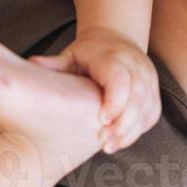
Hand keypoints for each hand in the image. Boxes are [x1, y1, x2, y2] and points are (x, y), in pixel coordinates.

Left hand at [29, 27, 160, 153]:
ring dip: (130, 130)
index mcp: (114, 57)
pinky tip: (121, 141)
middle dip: (123, 123)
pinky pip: (151, 114)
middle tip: (104, 142)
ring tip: (110, 146)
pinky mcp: (154, 92)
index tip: (101, 120)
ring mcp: (149, 79)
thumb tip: (32, 63)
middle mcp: (136, 66)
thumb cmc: (88, 53)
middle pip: (137, 97)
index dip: (114, 101)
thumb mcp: (71, 55)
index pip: (120, 79)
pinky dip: (138, 129)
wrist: (116, 40)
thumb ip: (55, 64)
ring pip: (146, 108)